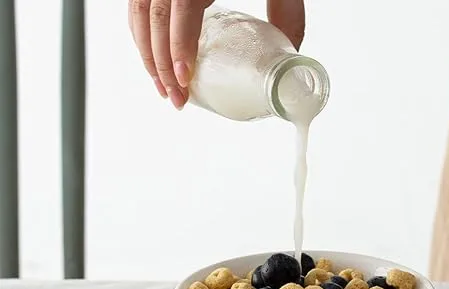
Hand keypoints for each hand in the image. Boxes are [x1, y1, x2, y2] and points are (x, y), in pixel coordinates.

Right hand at [128, 0, 305, 109]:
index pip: (181, 10)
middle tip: (176, 99)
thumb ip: (287, 13)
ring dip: (146, 54)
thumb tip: (291, 59)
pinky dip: (142, 34)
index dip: (178, 46)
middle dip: (159, 64)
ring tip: (165, 89)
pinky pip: (138, 2)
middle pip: (153, 17)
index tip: (184, 77)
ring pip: (138, 12)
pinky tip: (154, 59)